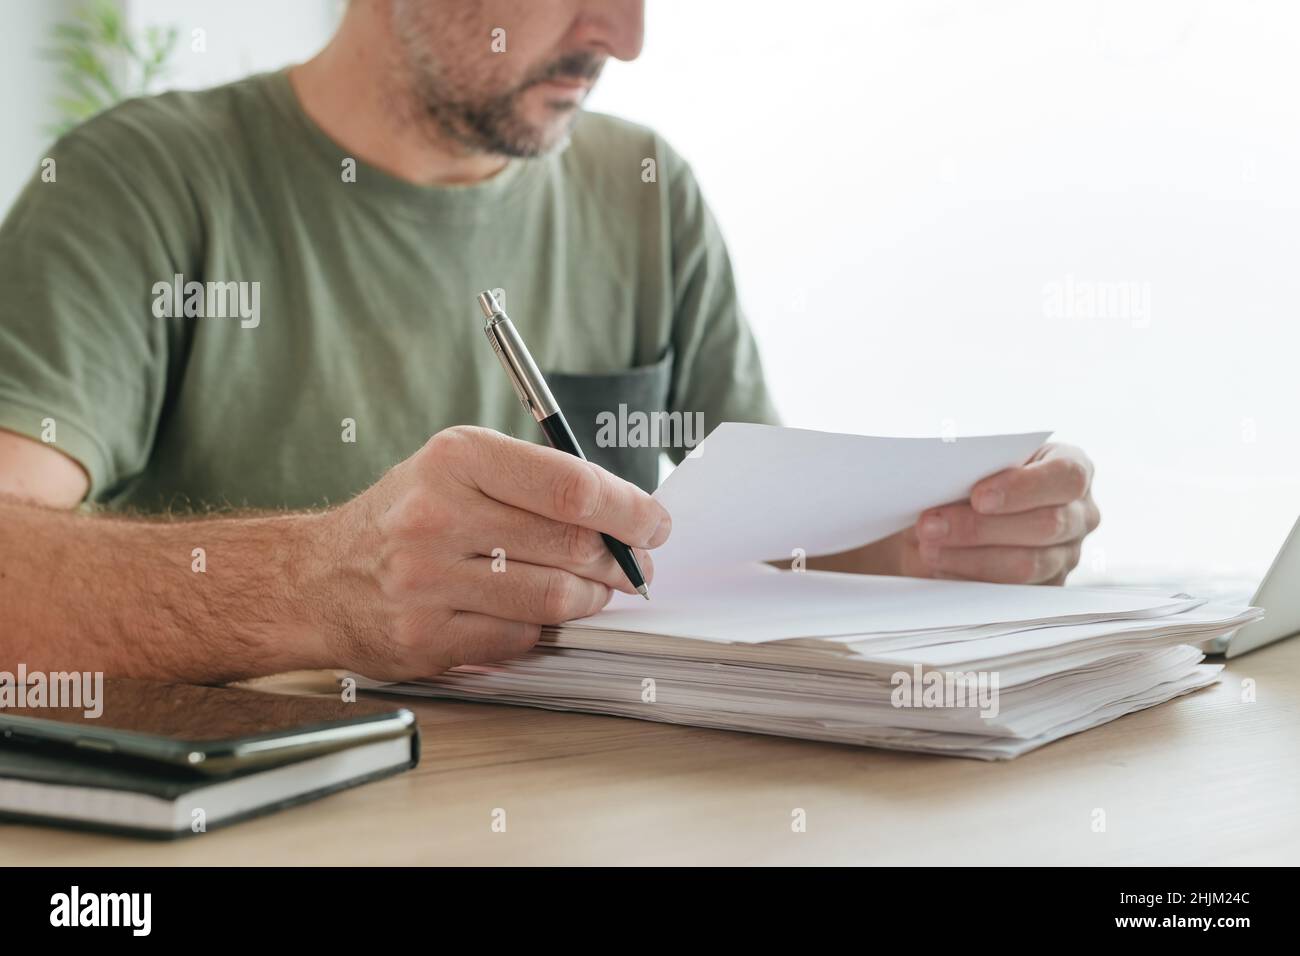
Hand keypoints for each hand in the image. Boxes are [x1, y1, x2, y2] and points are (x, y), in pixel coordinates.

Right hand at [313, 426, 670, 680]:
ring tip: (593, 590)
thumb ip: (536, 483)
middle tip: (634, 565)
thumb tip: (625, 514)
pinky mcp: (424, 637)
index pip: (571, 486)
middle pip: (572, 544)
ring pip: (554, 597)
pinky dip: (542, 627)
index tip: (653, 524)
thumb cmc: (405, 517)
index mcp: (456, 458)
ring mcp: (426, 581)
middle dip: (620, 559)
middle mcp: (437, 515)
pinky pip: (520, 636)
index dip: (629, 509)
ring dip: (590, 598)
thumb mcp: (458, 468)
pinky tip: (534, 612)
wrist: (315, 577)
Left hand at [900, 443, 1099, 584]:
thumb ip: (973, 470)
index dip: (1023, 488)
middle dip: (981, 528)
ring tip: (930, 548)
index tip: (978, 497)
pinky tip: (942, 568)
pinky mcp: (1046, 587)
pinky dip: (971, 580)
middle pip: (1047, 524)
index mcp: (1071, 469)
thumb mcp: (977, 464)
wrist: (957, 513)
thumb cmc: (974, 480)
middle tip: (931, 526)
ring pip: (1028, 564)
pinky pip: (1013, 592)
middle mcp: (1079, 514)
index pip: (1067, 477)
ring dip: (970, 558)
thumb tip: (943, 483)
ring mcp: (1068, 555)